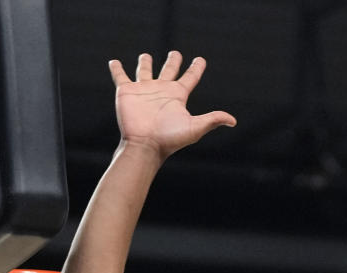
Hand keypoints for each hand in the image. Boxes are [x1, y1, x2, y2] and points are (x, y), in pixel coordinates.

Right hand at [109, 52, 235, 158]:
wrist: (145, 145)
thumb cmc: (169, 139)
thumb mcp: (194, 127)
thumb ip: (212, 120)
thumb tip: (233, 121)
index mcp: (177, 96)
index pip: (190, 78)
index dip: (196, 68)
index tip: (200, 60)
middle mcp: (161, 91)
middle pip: (169, 70)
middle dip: (173, 61)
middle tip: (176, 54)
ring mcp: (143, 90)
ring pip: (144, 71)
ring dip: (144, 63)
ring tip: (144, 56)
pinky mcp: (126, 92)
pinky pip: (120, 76)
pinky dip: (116, 69)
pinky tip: (113, 62)